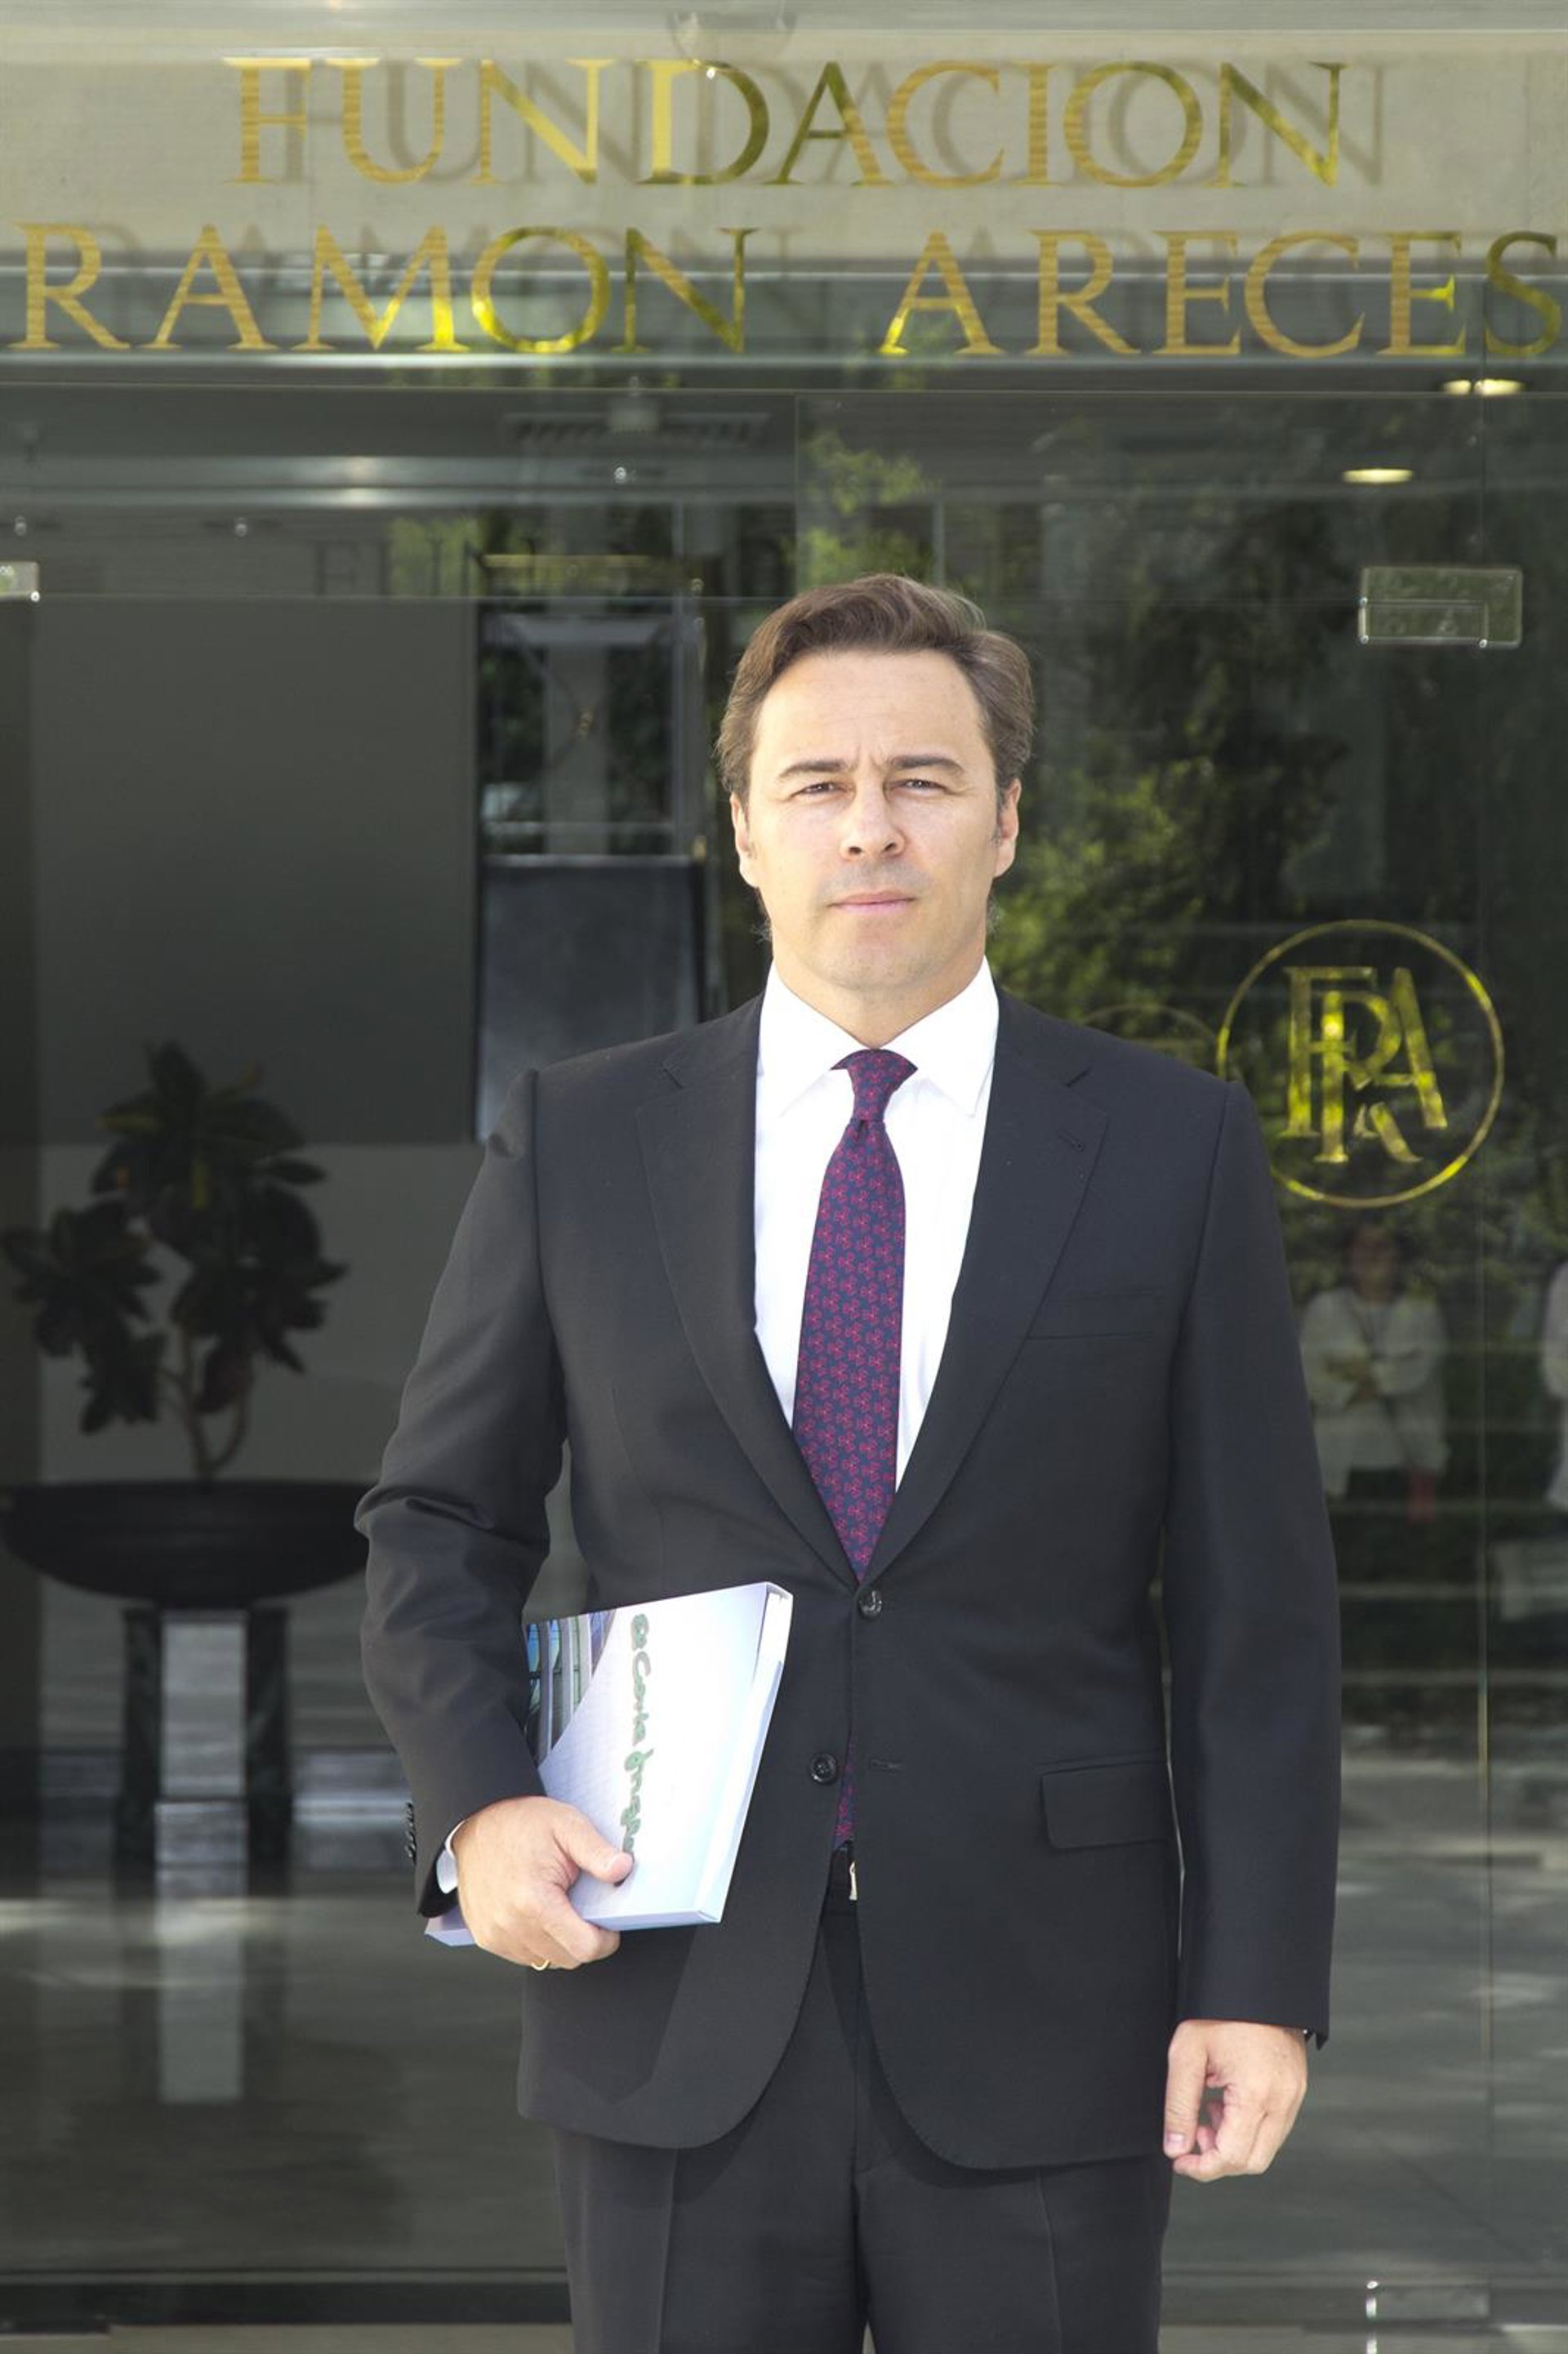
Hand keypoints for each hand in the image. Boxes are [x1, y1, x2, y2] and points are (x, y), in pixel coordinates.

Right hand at [450, 1795, 632, 1970]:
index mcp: (534, 1901)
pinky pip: (524, 1955)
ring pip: (546, 1961)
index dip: (605, 1940)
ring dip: (560, 1942)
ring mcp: (495, 1934)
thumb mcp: (567, 1825)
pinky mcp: (485, 1937)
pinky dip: (538, 1941)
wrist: (477, 1822)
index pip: (583, 1948)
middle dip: (583, 1940)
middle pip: (567, 1959)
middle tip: (583, 1909)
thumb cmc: (521, 1823)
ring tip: (558, 1906)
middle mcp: (510, 1925)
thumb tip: (623, 1870)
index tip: (608, 1924)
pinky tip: (538, 1912)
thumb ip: (597, 1851)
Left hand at [1162, 2019, 1307, 2181]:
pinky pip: (1275, 2126)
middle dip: (1219, 2158)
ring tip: (1209, 2108)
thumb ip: (1179, 2107)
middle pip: (1253, 2162)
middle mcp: (1283, 2100)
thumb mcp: (1187, 2054)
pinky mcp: (1296, 2087)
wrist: (1254, 1977)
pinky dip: (1249, 2127)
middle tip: (1194, 2130)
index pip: (1232, 2157)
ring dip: (1234, 2142)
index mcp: (1256, 2094)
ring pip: (1266, 2147)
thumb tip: (1175, 2149)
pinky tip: (1227, 2100)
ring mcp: (1294, 2094)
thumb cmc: (1219, 2010)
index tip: (1179, 2160)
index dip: (1202, 2168)